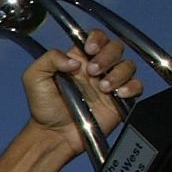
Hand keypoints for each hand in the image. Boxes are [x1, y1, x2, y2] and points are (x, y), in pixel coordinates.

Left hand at [24, 29, 142, 158]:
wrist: (54, 134)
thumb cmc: (43, 106)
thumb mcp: (34, 77)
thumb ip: (50, 59)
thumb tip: (74, 60)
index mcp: (79, 59)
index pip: (97, 38)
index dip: (97, 38)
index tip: (89, 49)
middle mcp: (97, 68)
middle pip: (115, 48)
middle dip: (107, 55)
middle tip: (92, 71)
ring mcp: (110, 83)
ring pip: (128, 65)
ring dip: (118, 73)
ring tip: (103, 87)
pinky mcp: (120, 100)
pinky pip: (137, 86)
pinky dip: (132, 86)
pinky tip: (119, 93)